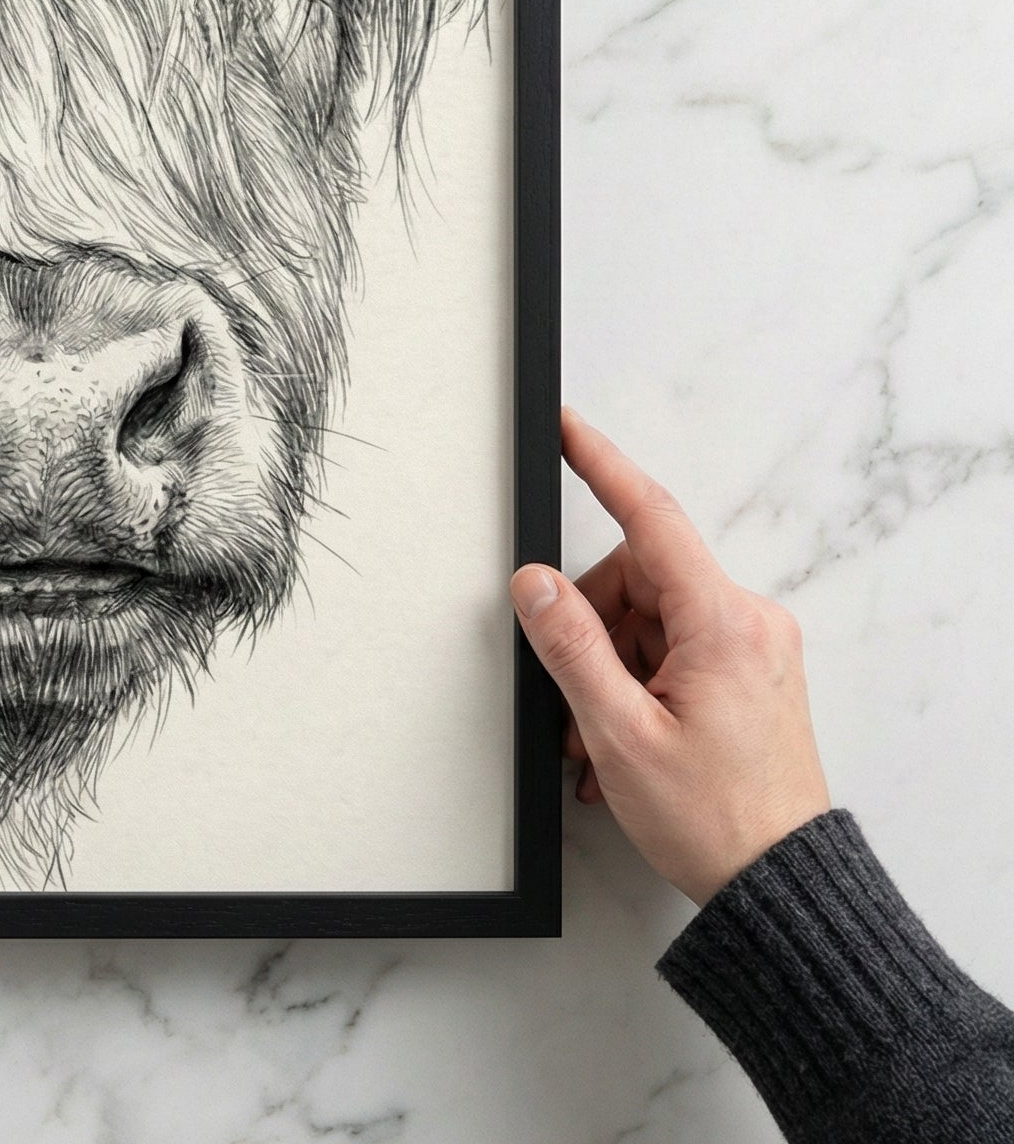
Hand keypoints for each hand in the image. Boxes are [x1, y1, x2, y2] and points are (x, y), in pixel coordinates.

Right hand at [510, 409, 830, 904]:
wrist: (781, 889)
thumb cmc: (715, 820)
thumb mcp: (620, 733)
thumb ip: (570, 646)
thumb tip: (534, 583)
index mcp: (722, 623)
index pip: (650, 518)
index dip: (600, 465)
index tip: (566, 426)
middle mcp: (748, 623)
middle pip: (637, 582)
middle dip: (591, 631)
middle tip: (574, 699)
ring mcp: (753, 651)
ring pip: (649, 623)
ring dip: (610, 673)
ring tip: (597, 744)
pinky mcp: (750, 677)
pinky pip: (673, 654)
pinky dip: (636, 688)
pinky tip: (621, 744)